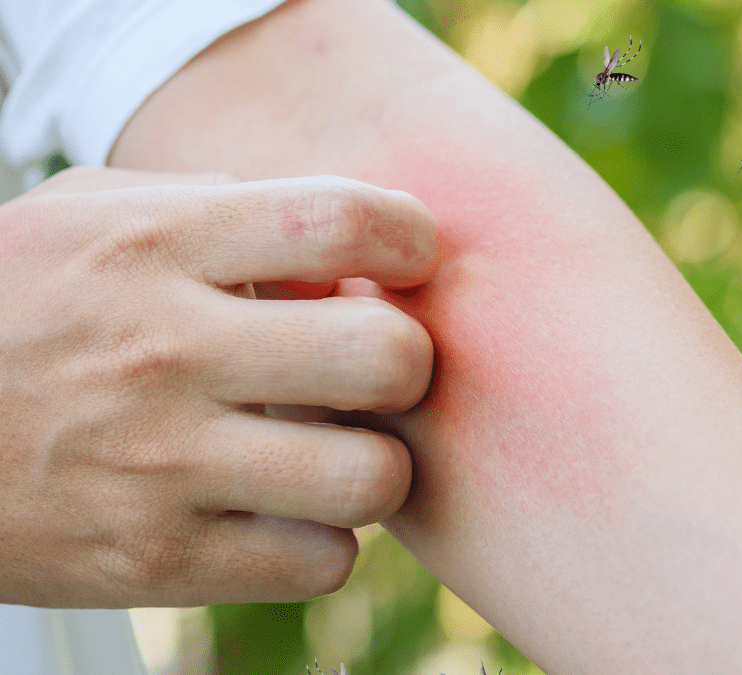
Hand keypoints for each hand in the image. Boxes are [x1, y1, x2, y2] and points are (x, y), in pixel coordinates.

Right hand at [0, 167, 436, 607]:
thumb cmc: (16, 305)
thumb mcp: (88, 217)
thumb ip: (217, 208)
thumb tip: (345, 243)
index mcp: (154, 244)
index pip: (338, 218)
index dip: (410, 236)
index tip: (408, 257)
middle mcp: (164, 351)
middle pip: (383, 357)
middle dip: (407, 363)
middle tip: (370, 369)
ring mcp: (160, 465)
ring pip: (369, 479)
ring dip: (374, 466)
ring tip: (329, 449)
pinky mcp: (154, 561)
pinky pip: (321, 562)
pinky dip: (322, 540)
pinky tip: (281, 509)